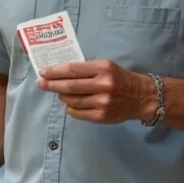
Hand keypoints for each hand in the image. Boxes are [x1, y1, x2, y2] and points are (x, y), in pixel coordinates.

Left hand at [36, 59, 155, 124]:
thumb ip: (86, 68)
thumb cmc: (120, 78)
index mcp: (103, 68)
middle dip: (51, 85)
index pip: (73, 69)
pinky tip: (70, 103)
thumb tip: (59, 72)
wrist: (142, 97)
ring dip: (61, 96)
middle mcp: (103, 85)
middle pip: (69, 86)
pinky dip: (70, 107)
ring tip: (58, 92)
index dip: (55, 71)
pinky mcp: (101, 116)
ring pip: (72, 100)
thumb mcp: (106, 66)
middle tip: (41, 83)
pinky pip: (77, 113)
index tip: (43, 72)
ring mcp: (102, 102)